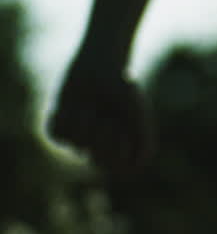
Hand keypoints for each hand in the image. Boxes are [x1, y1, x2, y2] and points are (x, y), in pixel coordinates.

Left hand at [47, 60, 152, 177]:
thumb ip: (142, 139)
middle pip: (100, 163)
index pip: (124, 169)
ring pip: (78, 144)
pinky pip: (58, 133)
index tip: (123, 134)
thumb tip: (133, 169)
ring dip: (86, 121)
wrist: (99, 64)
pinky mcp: (60, 131)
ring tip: (89, 105)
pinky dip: (67, 116)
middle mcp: (103, 147)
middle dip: (103, 140)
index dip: (122, 155)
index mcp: (127, 145)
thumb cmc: (122, 86)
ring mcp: (80, 141)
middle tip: (106, 121)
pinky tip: (72, 104)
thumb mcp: (137, 110)